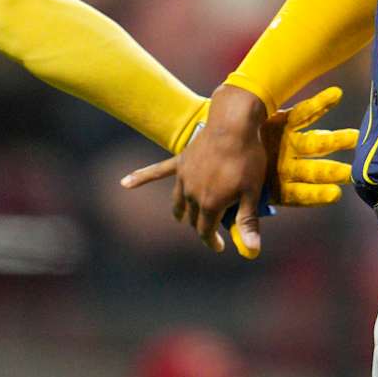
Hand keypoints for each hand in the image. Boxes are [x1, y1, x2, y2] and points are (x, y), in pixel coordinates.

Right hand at [122, 85, 356, 258]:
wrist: (233, 125)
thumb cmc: (247, 159)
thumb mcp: (252, 192)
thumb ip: (248, 223)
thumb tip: (252, 251)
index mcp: (209, 204)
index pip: (205, 232)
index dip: (212, 242)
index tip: (220, 247)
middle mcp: (191, 194)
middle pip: (193, 218)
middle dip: (202, 227)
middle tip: (213, 230)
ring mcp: (183, 177)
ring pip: (179, 202)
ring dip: (182, 212)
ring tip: (183, 218)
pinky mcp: (180, 161)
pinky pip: (157, 171)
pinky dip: (141, 178)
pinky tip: (124, 183)